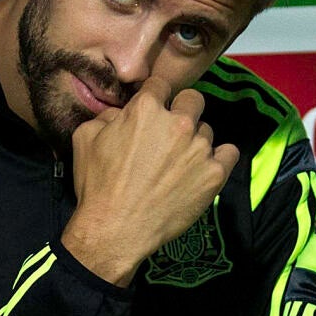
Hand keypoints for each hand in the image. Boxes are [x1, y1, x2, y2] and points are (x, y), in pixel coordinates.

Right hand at [62, 75, 239, 286]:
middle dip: (182, 111)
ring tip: (179, 163)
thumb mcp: (85, 139)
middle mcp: (178, 123)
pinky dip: (219, 158)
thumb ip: (106, 115)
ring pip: (207, 130)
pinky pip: (230, 153)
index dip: (156, 96)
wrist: (115, 231)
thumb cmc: (98, 187)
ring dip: (195, 141)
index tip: (154, 110)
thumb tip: (120, 112)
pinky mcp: (214, 174)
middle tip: (170, 134)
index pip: (161, 84)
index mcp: (146, 109)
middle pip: (193, 100)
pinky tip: (205, 168)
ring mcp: (199, 149)